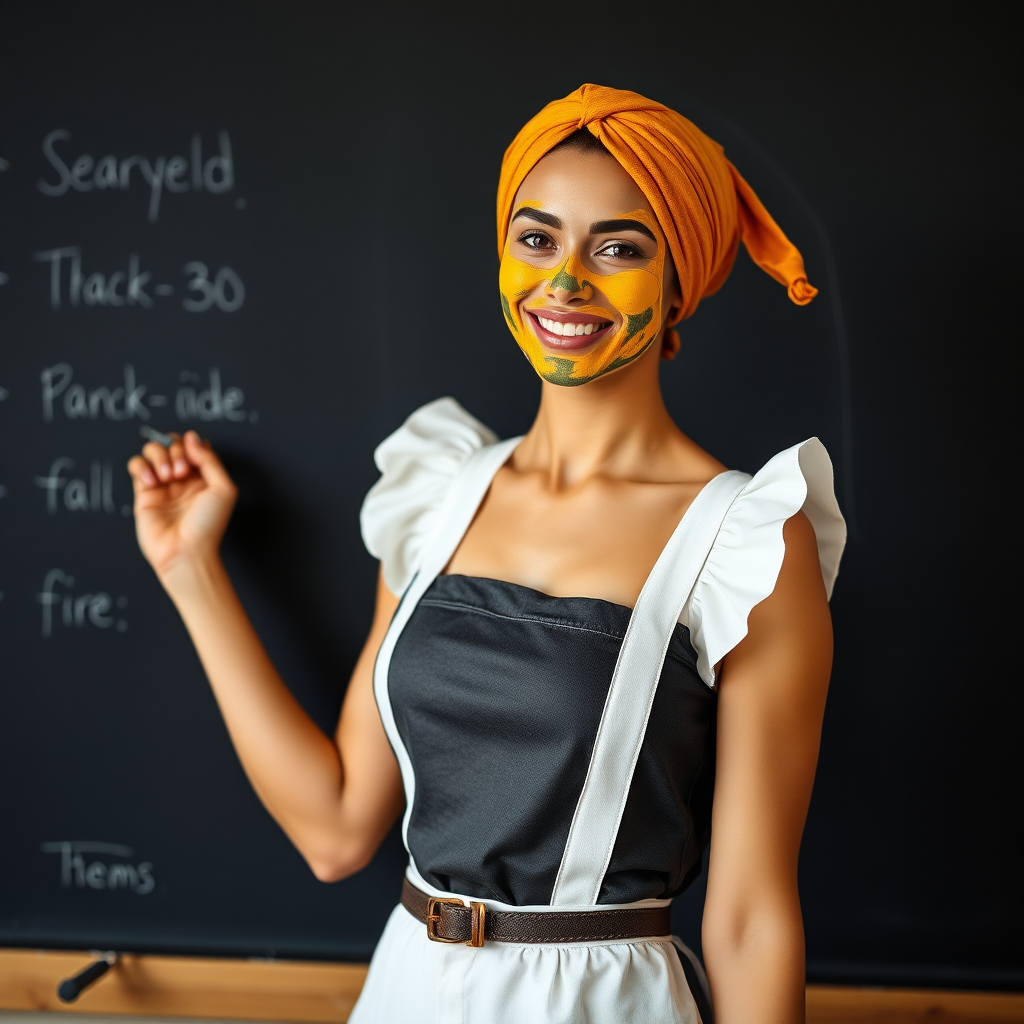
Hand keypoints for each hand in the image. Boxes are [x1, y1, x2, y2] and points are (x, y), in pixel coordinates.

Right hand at [127, 431, 237, 577]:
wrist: (186, 551)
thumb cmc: (208, 525)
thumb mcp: (223, 488)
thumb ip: (210, 459)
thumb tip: (191, 437)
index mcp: (204, 476)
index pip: (194, 445)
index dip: (192, 444)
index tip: (193, 455)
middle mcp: (183, 478)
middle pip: (172, 443)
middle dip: (175, 450)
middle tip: (181, 471)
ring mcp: (162, 484)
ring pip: (153, 450)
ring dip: (159, 456)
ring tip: (167, 477)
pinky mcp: (143, 492)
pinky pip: (136, 465)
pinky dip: (142, 466)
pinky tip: (152, 481)